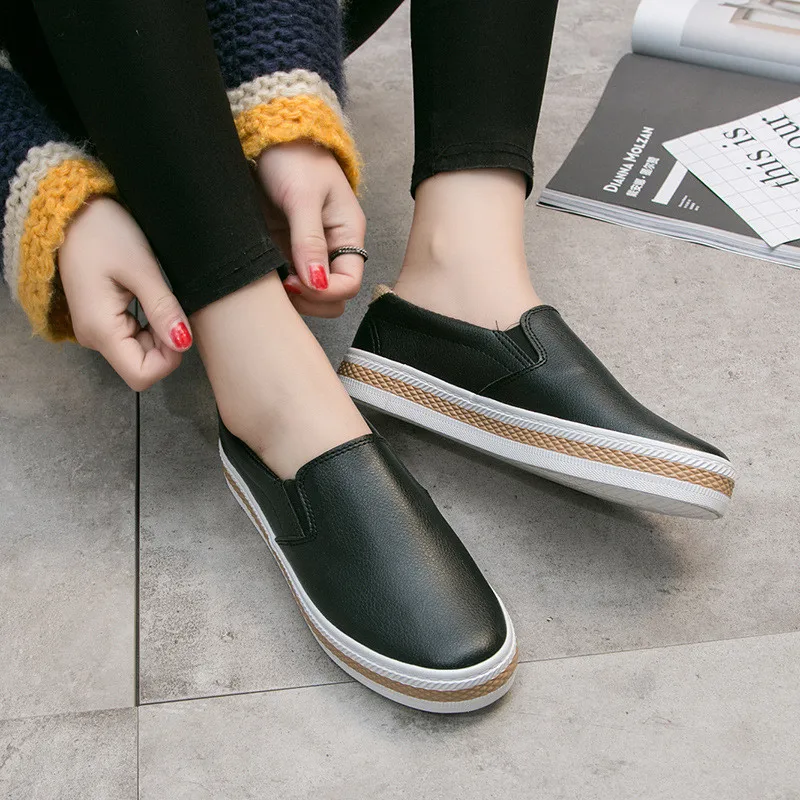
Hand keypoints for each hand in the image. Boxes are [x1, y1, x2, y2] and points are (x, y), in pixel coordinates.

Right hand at [58, 196, 191, 390]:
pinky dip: (149, 324)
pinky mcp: (101, 320)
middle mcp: (94, 337)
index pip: (142, 375)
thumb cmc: (104, 232)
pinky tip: (147, 297)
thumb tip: (183, 343)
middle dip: (165, 344)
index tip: (178, 327)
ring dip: (158, 332)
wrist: (74, 210)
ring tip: (155, 295)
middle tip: (168, 304)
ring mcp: (96, 330)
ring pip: (139, 352)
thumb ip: (163, 310)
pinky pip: (132, 336)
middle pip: (142, 365)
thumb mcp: (141, 269)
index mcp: (101, 329)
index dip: (168, 359)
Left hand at [256, 141, 365, 317]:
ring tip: (270, 280)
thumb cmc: (293, 157)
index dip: (325, 292)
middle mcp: (331, 248)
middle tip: (283, 285)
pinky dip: (276, 286)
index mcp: (347, 234)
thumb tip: (317, 282)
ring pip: (309, 294)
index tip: (295, 282)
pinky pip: (286, 281)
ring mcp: (306, 251)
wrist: (268, 136)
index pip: (349, 284)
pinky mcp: (284, 250)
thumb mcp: (302, 196)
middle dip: (310, 300)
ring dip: (292, 297)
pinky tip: (262, 274)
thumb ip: (309, 241)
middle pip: (333, 298)